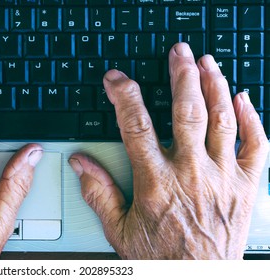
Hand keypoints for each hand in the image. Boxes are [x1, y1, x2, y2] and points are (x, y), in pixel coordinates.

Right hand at [69, 43, 268, 258]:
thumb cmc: (161, 258)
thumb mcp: (120, 230)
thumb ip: (99, 193)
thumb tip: (80, 164)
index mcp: (157, 182)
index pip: (136, 126)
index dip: (124, 97)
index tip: (116, 79)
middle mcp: (192, 173)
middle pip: (187, 112)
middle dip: (182, 76)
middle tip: (178, 53)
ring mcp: (223, 177)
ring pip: (222, 120)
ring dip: (214, 86)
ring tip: (207, 63)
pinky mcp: (246, 186)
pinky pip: (256, 145)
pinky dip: (251, 118)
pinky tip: (241, 98)